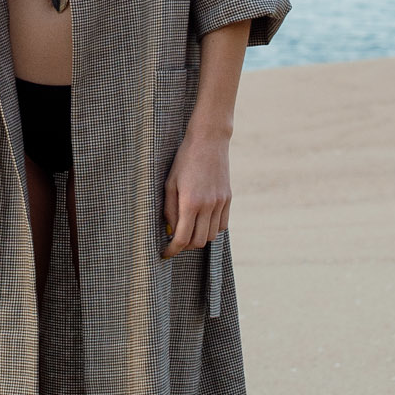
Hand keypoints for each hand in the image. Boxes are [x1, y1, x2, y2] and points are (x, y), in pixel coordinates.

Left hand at [161, 125, 231, 256]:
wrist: (209, 141)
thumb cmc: (184, 160)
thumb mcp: (170, 183)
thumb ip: (169, 209)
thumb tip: (169, 230)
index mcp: (190, 202)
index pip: (182, 238)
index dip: (172, 250)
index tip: (166, 253)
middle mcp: (208, 206)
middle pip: (198, 241)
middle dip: (185, 246)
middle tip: (175, 240)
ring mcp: (220, 203)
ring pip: (212, 236)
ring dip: (199, 238)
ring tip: (189, 230)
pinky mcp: (228, 199)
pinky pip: (222, 225)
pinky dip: (212, 229)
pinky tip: (203, 222)